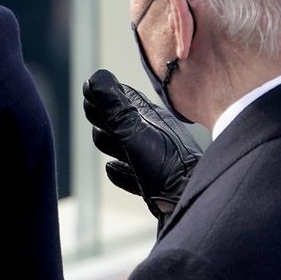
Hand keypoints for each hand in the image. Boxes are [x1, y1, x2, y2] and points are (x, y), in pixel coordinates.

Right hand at [82, 69, 202, 219]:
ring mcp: (153, 158)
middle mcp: (151, 134)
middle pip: (117, 123)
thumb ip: (113, 108)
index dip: (101, 97)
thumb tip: (95, 78)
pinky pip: (130, 173)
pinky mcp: (153, 182)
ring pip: (122, 147)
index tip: (88, 96)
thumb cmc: (168, 166)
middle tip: (98, 122)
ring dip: (110, 145)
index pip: (119, 98)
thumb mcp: (135, 133)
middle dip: (103, 123)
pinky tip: (114, 170)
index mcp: (149, 117)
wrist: (191, 201)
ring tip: (110, 147)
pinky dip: (120, 171)